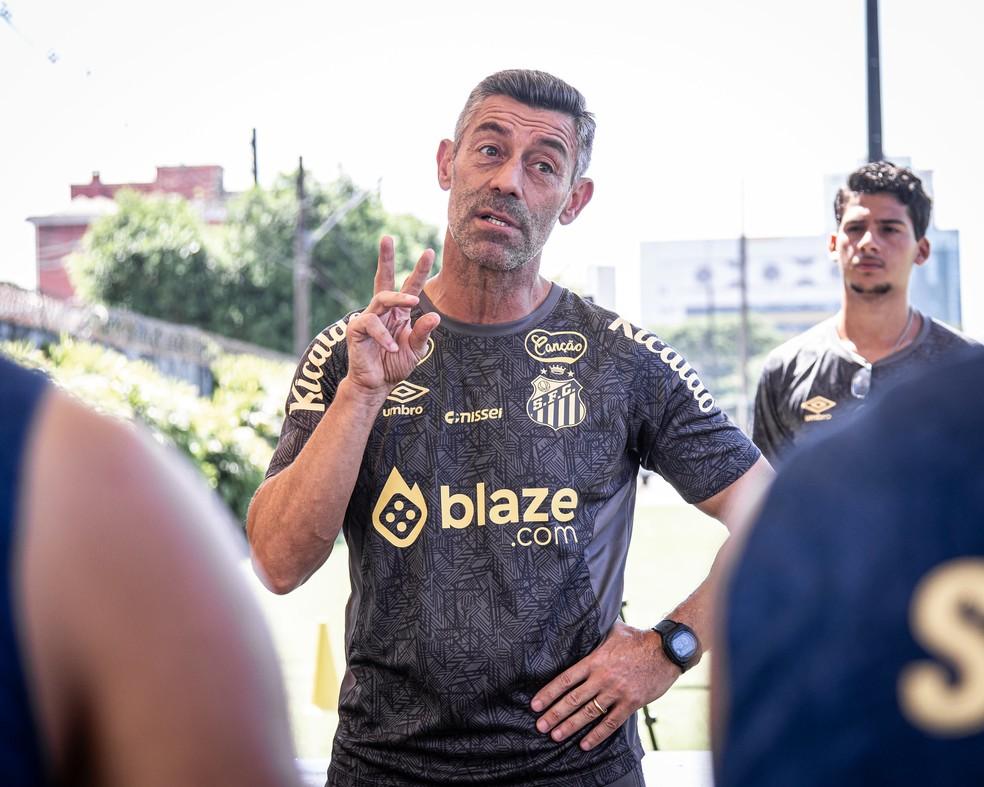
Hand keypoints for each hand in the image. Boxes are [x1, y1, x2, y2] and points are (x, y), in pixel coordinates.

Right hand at [345, 236, 439, 397]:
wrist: (375, 385)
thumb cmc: (394, 365)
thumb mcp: (415, 350)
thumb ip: (423, 333)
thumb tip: (434, 315)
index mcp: (399, 313)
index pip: (410, 287)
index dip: (419, 270)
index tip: (428, 251)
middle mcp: (383, 310)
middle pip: (383, 278)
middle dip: (385, 258)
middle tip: (387, 237)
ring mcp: (368, 317)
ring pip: (382, 297)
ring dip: (400, 297)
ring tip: (413, 302)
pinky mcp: (356, 328)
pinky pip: (371, 323)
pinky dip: (384, 335)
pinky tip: (391, 347)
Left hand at [531, 621, 678, 750]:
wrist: (666, 650)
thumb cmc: (638, 638)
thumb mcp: (613, 630)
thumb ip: (595, 633)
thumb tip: (579, 621)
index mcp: (595, 660)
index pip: (566, 679)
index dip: (549, 693)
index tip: (535, 705)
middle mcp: (602, 678)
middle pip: (573, 699)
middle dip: (554, 714)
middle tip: (540, 726)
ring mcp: (616, 692)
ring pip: (588, 713)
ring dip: (570, 726)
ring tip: (555, 736)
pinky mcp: (631, 703)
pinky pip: (610, 723)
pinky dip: (597, 735)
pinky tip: (584, 744)